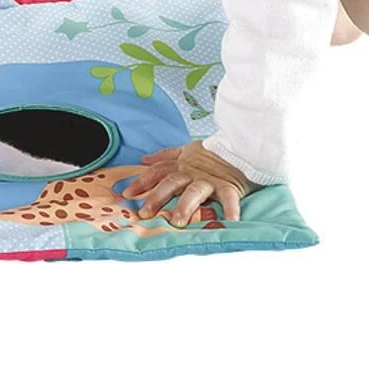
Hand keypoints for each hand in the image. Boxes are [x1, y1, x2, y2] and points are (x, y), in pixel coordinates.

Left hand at [120, 140, 264, 224]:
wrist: (242, 145)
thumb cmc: (215, 151)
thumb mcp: (188, 150)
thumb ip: (166, 156)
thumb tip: (143, 160)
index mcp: (183, 164)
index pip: (158, 171)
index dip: (141, 181)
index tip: (126, 194)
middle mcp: (193, 172)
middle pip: (171, 182)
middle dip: (156, 197)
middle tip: (144, 213)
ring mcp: (210, 179)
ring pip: (194, 191)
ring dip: (185, 205)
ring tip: (178, 221)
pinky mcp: (229, 186)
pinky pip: (229, 198)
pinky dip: (231, 209)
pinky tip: (230, 222)